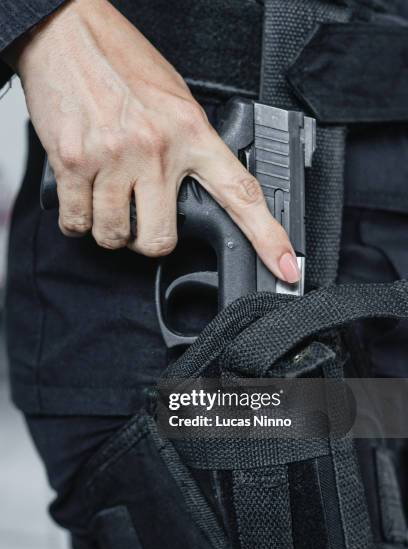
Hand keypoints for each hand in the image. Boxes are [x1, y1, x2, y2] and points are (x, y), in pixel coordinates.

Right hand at [10, 0, 299, 282]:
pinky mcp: (73, 161)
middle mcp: (156, 149)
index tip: (284, 268)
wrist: (68, 32)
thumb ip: (190, 147)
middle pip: (159, 240)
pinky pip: (76, 221)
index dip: (267, 237)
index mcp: (191, 132)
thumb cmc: (123, 63)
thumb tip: (192, 190)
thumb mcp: (176, 101)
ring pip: (114, 236)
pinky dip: (77, 220)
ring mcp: (114, 157)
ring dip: (110, 229)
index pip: (240, 194)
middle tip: (141, 219)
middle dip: (147, 241)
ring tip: (107, 198)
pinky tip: (82, 197)